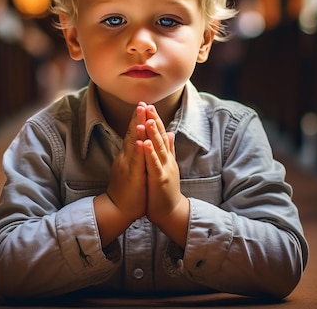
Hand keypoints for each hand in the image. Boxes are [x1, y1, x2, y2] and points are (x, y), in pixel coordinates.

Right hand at [105, 102, 147, 222]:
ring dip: (137, 127)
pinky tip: (140, 140)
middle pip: (131, 134)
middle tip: (142, 102)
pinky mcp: (131, 177)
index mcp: (128, 156)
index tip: (144, 105)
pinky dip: (138, 150)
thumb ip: (139, 155)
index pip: (133, 134)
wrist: (117, 211)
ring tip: (142, 112)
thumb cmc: (128, 191)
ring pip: (133, 143)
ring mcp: (127, 166)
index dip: (138, 119)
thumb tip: (144, 142)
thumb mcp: (134, 170)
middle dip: (137, 117)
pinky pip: (135, 162)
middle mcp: (126, 158)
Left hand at [141, 105, 187, 232]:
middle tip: (148, 105)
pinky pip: (154, 165)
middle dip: (154, 120)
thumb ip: (169, 149)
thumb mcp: (167, 165)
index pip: (161, 134)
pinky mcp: (160, 180)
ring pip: (158, 148)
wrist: (169, 212)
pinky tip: (145, 143)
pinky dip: (150, 153)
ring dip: (154, 133)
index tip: (149, 105)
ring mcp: (164, 169)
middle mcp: (167, 160)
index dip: (156, 119)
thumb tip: (171, 133)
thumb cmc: (165, 189)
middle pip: (160, 137)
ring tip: (149, 119)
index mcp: (166, 156)